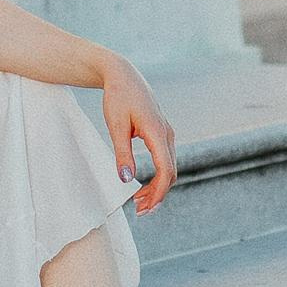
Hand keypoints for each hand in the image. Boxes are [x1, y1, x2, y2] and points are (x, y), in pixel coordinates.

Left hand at [99, 57, 176, 214]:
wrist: (123, 75)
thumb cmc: (118, 97)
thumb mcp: (115, 126)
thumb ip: (122, 153)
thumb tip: (126, 180)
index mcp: (157, 132)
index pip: (166, 170)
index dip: (158, 192)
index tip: (145, 207)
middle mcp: (167, 134)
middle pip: (171, 173)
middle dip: (158, 195)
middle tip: (140, 211)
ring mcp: (166, 133)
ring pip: (169, 167)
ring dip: (157, 187)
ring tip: (139, 202)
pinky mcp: (161, 133)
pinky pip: (165, 160)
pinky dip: (157, 176)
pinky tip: (142, 185)